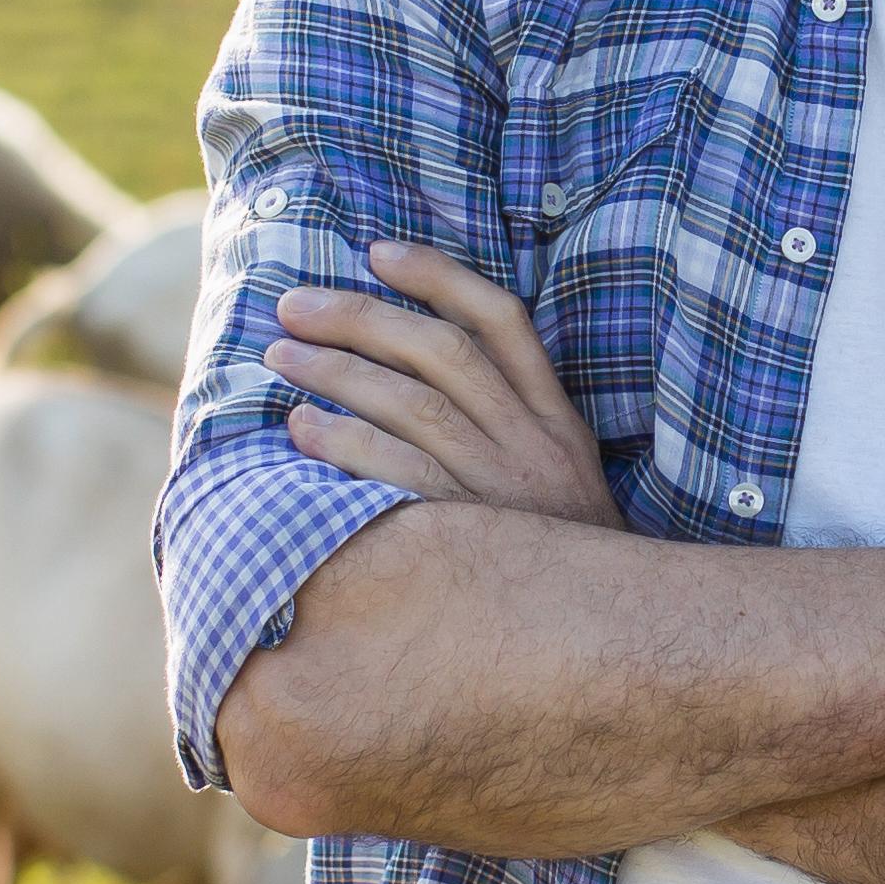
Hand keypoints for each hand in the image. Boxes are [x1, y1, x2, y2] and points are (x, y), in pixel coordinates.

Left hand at [265, 241, 624, 528]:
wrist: (604, 632)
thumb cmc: (557, 549)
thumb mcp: (559, 473)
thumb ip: (508, 419)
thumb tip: (417, 365)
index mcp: (554, 416)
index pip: (501, 321)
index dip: (438, 276)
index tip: (377, 251)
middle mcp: (531, 442)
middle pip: (442, 353)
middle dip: (362, 318)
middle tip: (295, 307)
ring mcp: (501, 489)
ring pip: (413, 406)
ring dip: (338, 373)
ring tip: (280, 357)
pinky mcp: (470, 536)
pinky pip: (398, 478)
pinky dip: (345, 446)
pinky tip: (301, 430)